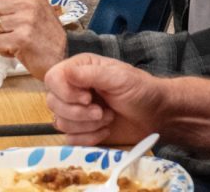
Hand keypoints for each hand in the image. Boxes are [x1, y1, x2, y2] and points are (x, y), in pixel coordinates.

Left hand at [0, 0, 67, 78]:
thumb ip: (17, 3)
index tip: (1, 11)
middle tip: (7, 30)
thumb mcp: (38, 10)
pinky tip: (15, 49)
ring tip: (12, 40)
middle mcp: (29, 4)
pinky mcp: (20, 39)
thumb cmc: (47, 37)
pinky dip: (1, 49)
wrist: (59, 60)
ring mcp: (25, 21)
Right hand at [45, 54, 165, 145]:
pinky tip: (106, 131)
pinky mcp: (81, 131)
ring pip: (60, 122)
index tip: (87, 98)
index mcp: (81, 69)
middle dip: (79, 112)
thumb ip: (92, 75)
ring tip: (109, 118)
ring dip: (87, 125)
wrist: (156, 116)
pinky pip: (69, 139)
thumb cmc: (142, 91)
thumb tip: (65, 72)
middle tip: (102, 112)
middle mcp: (75, 89)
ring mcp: (76, 110)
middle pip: (53, 103)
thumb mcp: (120, 78)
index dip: (65, 92)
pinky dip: (88, 138)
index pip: (53, 78)